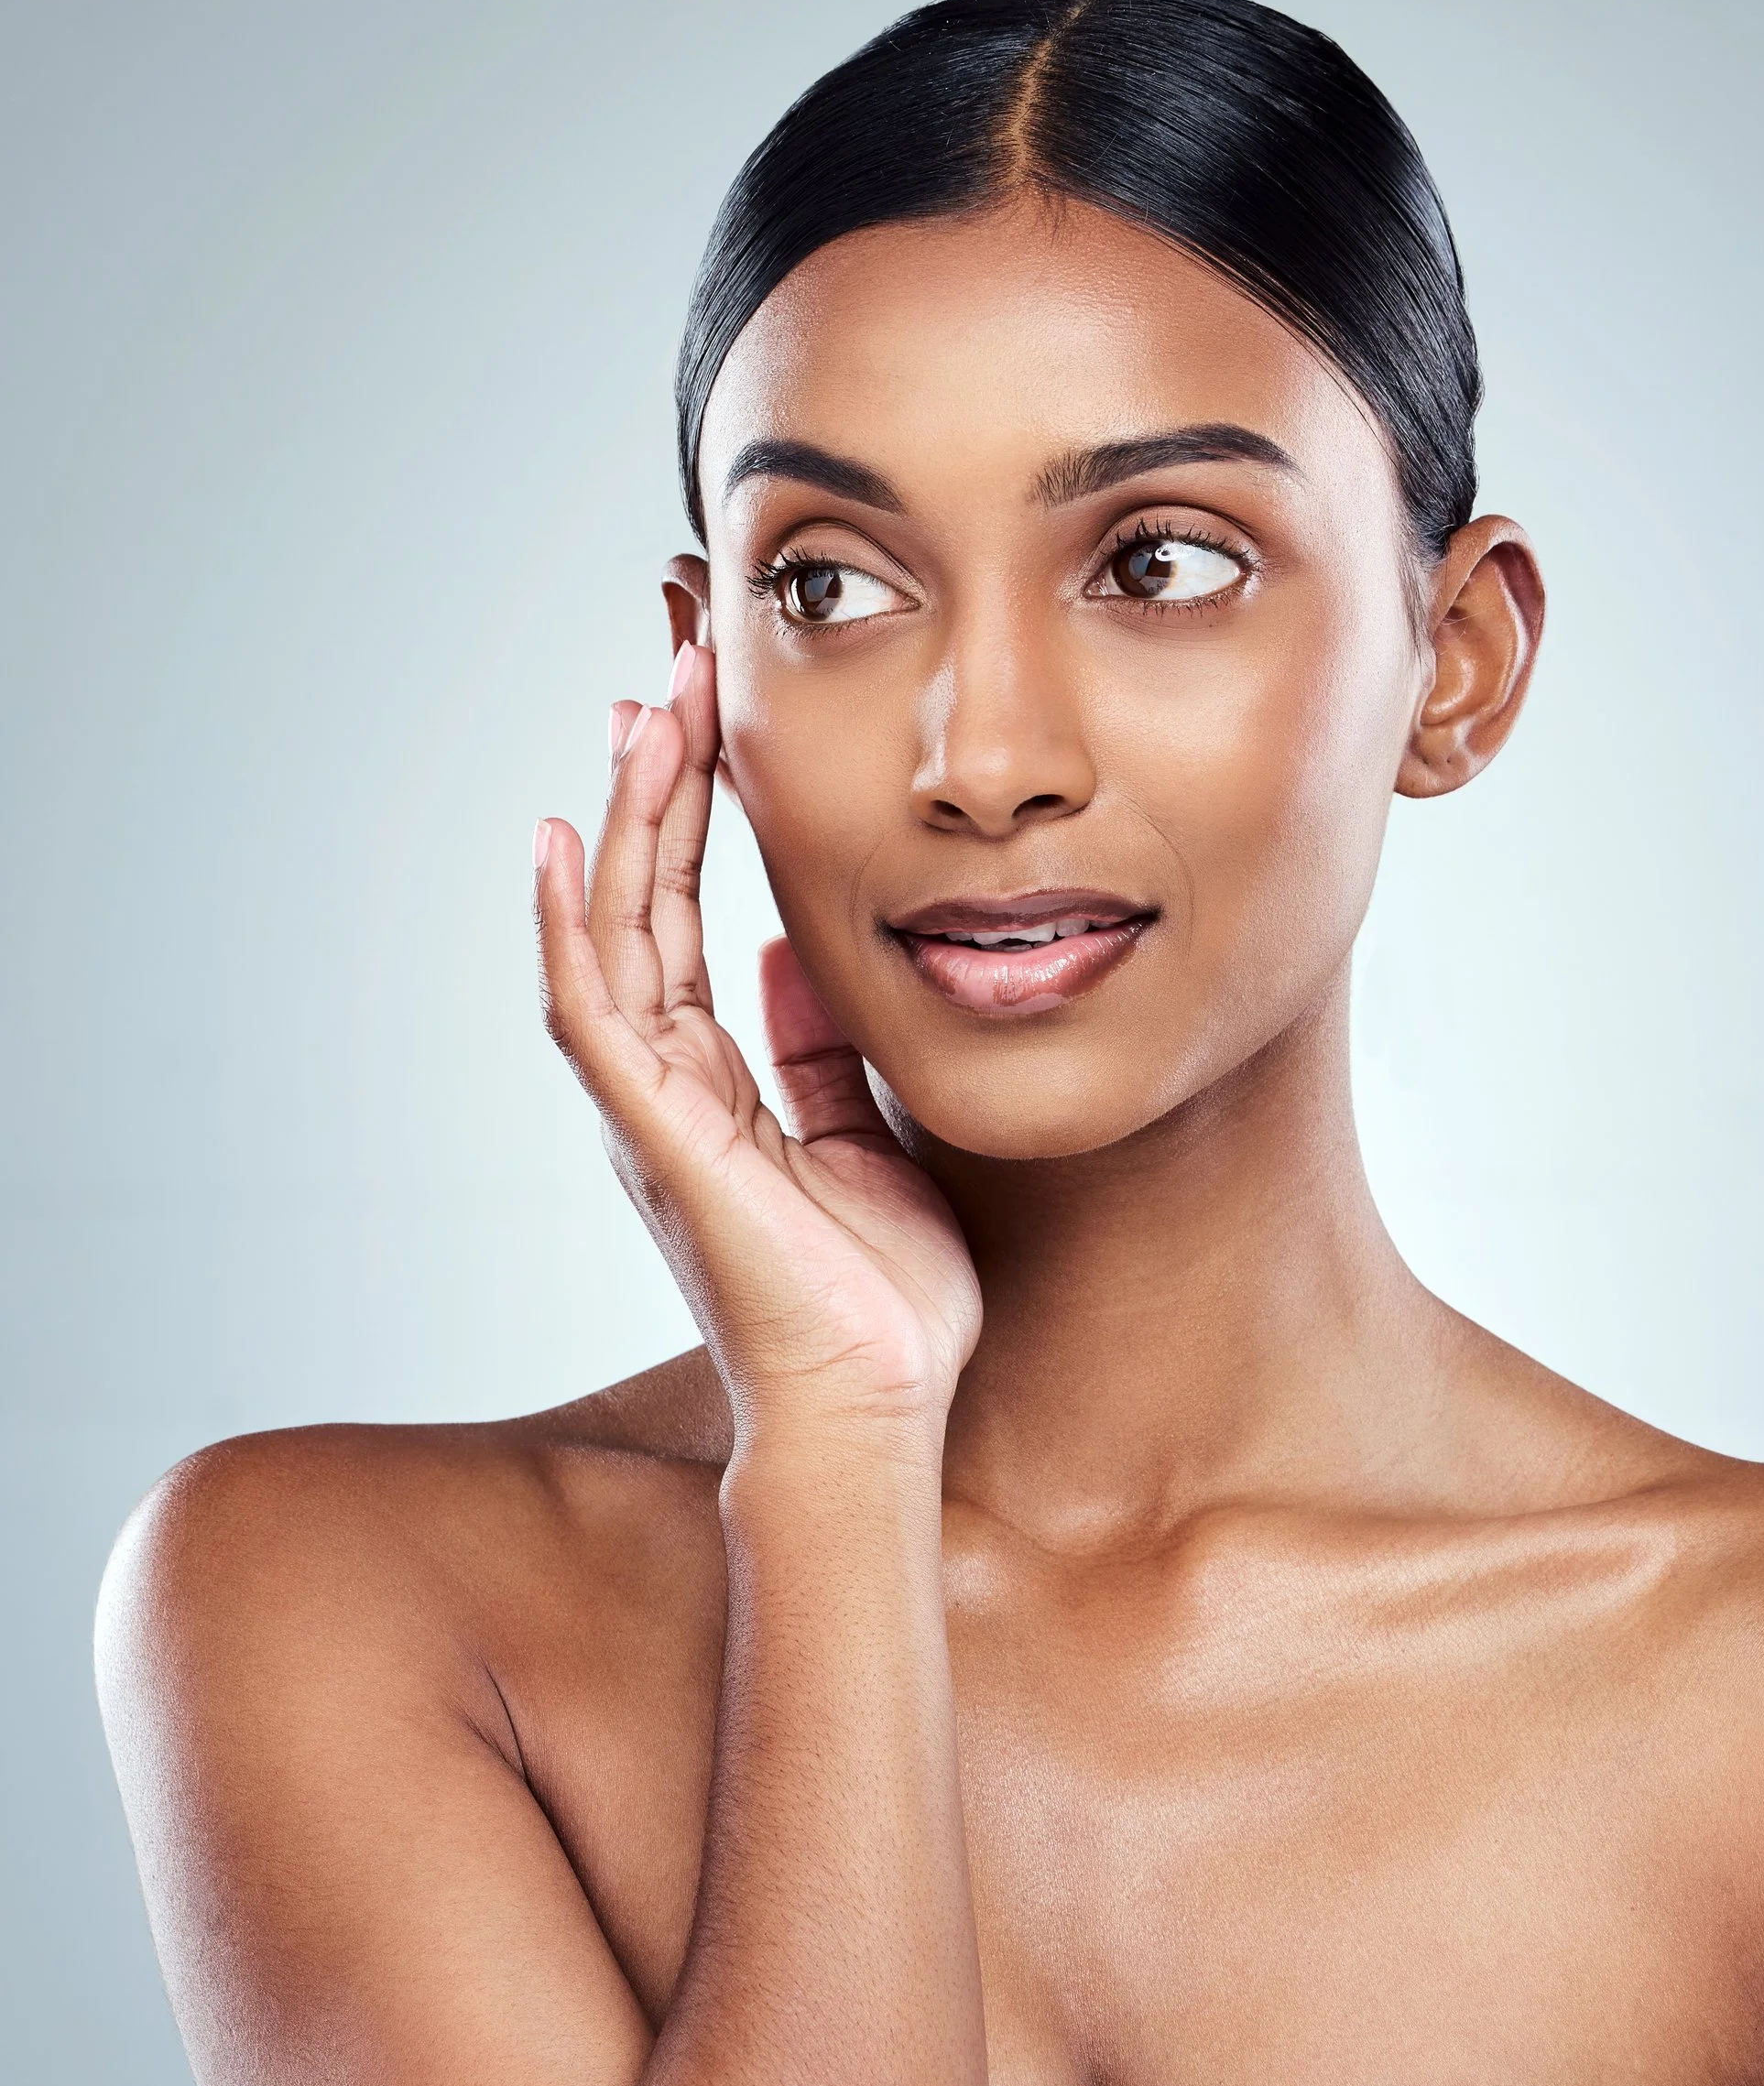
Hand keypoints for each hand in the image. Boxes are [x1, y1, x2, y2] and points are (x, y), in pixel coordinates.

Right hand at [532, 641, 981, 1443]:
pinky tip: (561, 842)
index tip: (714, 725)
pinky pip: (592, 1015)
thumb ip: (819, 1055)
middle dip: (656, 792)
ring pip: (612, 938)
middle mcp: (667, 1089)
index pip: (689, 924)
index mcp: (717, 1087)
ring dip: (622, 824)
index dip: (694, 824)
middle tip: (675, 679)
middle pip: (642, 908)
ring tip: (640, 716)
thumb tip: (796, 959)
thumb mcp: (865, 1140)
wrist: (879, 1406)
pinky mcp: (658, 1138)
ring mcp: (652, 1112)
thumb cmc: (879, 1296)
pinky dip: (570, 928)